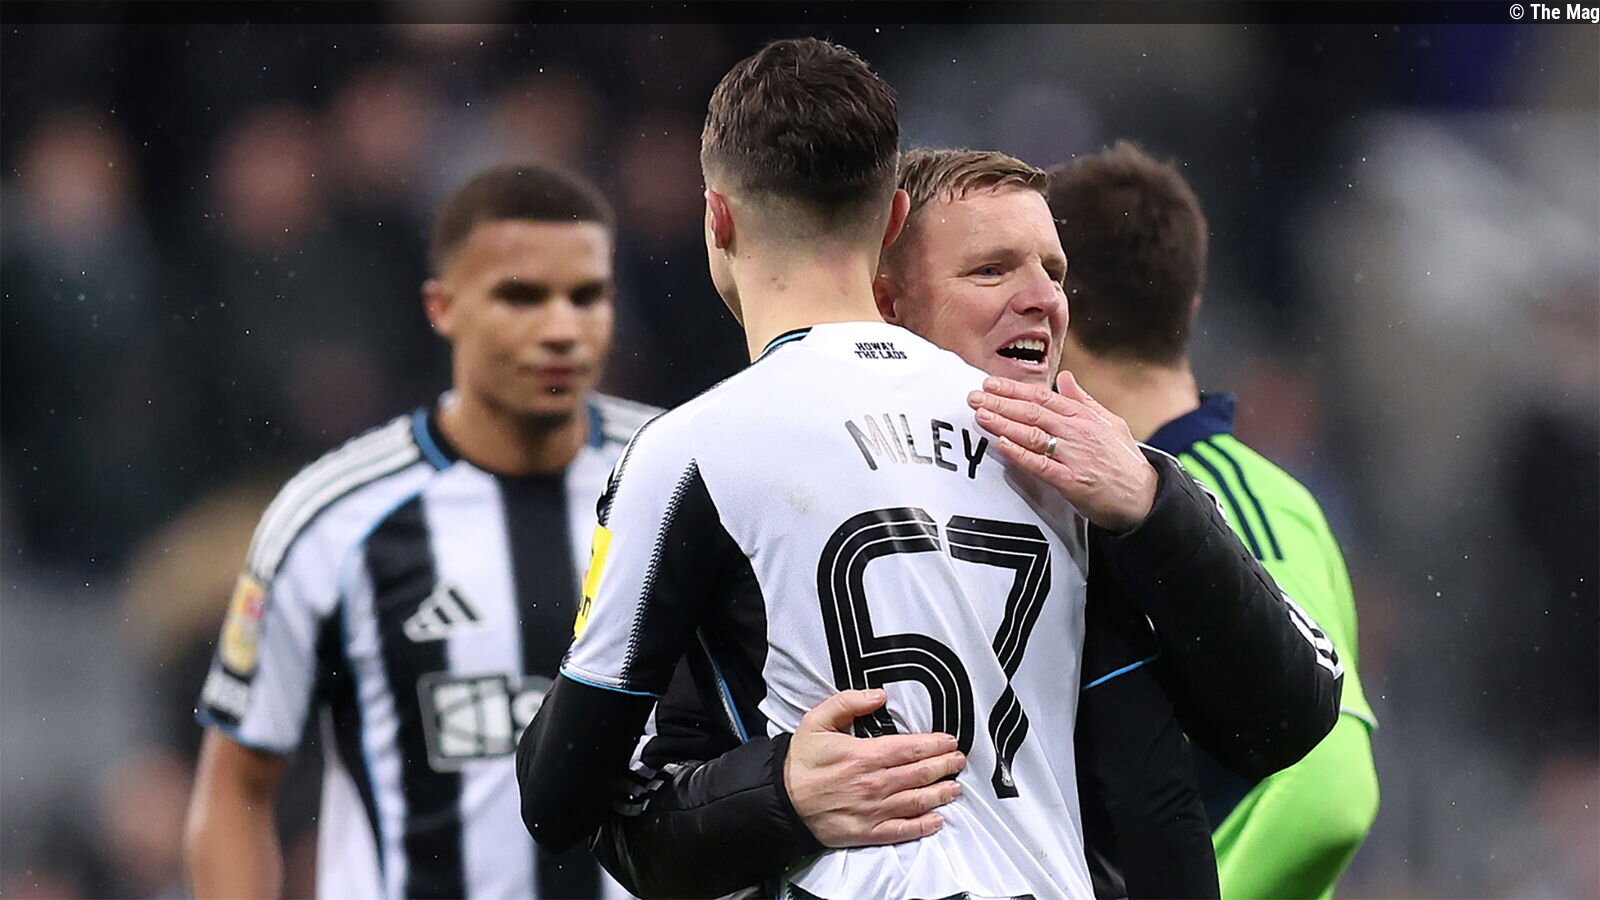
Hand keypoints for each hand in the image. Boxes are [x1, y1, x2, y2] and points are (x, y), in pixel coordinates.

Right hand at [784, 689, 966, 847]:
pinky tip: (937, 821)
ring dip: (940, 794)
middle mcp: (874, 783)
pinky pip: (901, 830)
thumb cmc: (801, 760)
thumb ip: (849, 702)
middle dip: (944, 766)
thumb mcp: (818, 720)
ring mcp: (872, 810)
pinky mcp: (867, 832)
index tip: (949, 741)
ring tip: (955, 787)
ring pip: (916, 801)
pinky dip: (923, 827)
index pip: (910, 749)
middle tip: (959, 761)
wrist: (780, 799)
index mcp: (864, 755)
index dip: (935, 745)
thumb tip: (879, 695)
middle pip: (919, 774)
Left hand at [967, 371, 1156, 531]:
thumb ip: (1084, 400)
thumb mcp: (1109, 422)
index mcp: (1084, 417)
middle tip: (973, 397)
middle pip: (1033, 412)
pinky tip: (1002, 445)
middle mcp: (1078, 432)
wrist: (1145, 497)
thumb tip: (1065, 377)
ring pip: (1033, 435)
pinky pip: (1041, 465)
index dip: (1014, 389)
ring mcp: (1075, 456)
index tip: (990, 384)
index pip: (1043, 397)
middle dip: (1000, 403)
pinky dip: (1021, 454)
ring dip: (1004, 424)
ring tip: (980, 415)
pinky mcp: (1072, 482)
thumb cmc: (1125, 460)